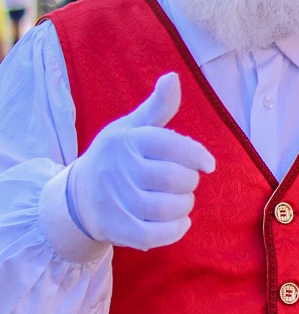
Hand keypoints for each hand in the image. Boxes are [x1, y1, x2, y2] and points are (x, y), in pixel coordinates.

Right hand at [68, 73, 214, 249]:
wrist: (76, 196)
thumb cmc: (115, 158)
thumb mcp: (131, 127)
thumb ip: (157, 107)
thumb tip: (173, 77)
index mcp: (126, 141)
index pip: (171, 144)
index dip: (197, 155)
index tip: (207, 164)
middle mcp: (119, 169)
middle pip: (174, 178)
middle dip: (189, 182)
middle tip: (185, 182)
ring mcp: (116, 201)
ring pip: (167, 207)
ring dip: (184, 206)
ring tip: (180, 201)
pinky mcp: (116, 228)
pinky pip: (154, 235)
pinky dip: (174, 230)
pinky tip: (180, 222)